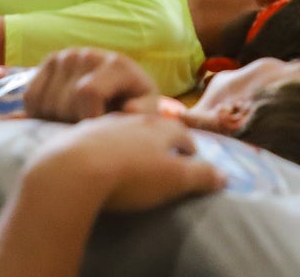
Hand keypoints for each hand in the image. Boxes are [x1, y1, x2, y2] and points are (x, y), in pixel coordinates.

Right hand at [23, 49, 161, 123]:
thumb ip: (141, 113)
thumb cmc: (132, 104)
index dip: (89, 118)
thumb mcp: (145, 111)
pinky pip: (30, 98)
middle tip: (89, 125)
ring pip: (45, 103)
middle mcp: (88, 54)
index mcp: (116, 64)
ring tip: (77, 118)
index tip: (99, 130)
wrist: (119, 89)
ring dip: (57, 120)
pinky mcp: (49, 63)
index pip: (86, 92)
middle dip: (74, 122)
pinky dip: (39, 114)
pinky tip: (60, 114)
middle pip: (64, 102)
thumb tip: (129, 108)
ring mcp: (66, 56)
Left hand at [56, 114, 226, 211]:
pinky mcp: (75, 135)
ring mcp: (102, 125)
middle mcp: (132, 119)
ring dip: (128, 138)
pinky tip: (96, 156)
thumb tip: (225, 176)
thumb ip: (200, 176)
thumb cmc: (131, 175)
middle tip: (161, 151)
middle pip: (151, 124)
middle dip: (158, 136)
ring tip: (129, 152)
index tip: (191, 154)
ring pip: (121, 126)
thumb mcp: (173, 179)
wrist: (73, 170)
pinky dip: (101, 145)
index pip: (180, 132)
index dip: (188, 143)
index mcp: (159, 129)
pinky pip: (94, 137)